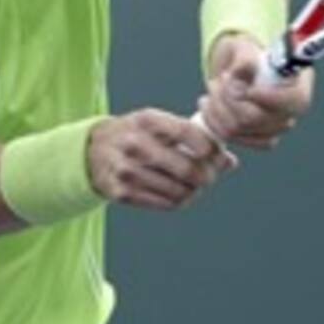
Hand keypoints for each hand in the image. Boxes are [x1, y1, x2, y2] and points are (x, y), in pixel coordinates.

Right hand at [87, 109, 237, 210]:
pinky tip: (181, 194)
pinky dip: (180, 201)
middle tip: (211, 176)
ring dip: (195, 191)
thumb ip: (193, 137)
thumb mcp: (158, 124)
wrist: (92, 150)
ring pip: (178, 190)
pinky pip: (164, 204)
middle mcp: (135, 144)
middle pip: (187, 168)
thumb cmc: (137, 134)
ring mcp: (126, 170)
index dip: (211, 147)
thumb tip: (230, 162)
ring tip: (196, 185)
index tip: (218, 154)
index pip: (189, 134)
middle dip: (208, 176)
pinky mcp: (121, 193)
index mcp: (147, 120)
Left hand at [198, 33, 313, 149]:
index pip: (292, 101)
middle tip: (222, 77)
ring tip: (214, 86)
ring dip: (216, 105)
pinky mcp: (252, 140)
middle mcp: (288, 115)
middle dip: (229, 96)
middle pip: (253, 118)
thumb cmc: (249, 56)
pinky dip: (212, 119)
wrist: (242, 69)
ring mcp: (271, 131)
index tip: (249, 87)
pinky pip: (228, 136)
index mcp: (297, 89)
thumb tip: (238, 76)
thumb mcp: (246, 47)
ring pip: (235, 128)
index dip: (268, 97)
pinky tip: (209, 103)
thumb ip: (245, 59)